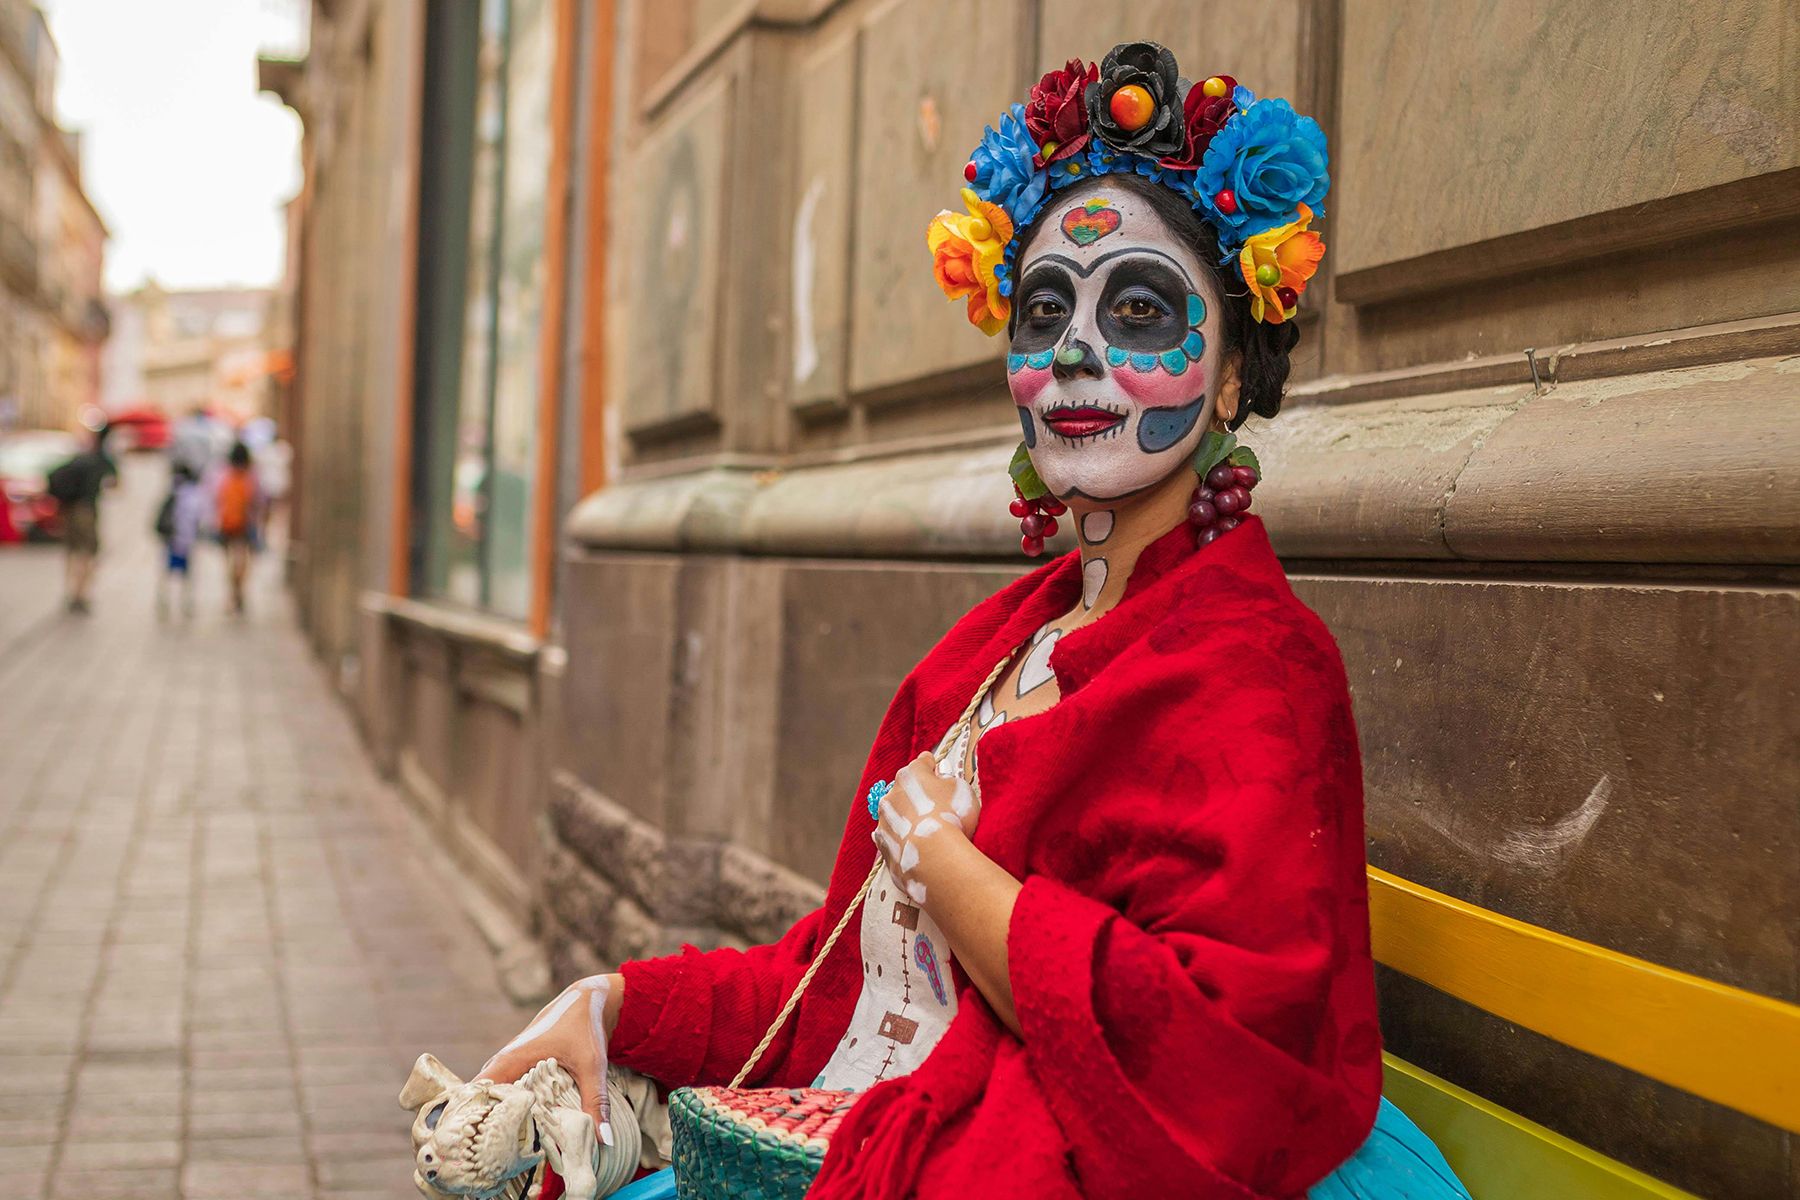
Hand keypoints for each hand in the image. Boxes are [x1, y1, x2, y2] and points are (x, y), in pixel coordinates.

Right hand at [479, 973, 621, 1145]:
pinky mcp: (517, 1072)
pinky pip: (503, 1097)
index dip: (472, 1122)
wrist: (586, 1001)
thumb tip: (604, 1141)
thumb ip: (595, 1102)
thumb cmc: (584, 1027)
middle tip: (488, 1163)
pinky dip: (507, 1114)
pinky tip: (515, 1139)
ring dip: (494, 1124)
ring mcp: (507, 1069)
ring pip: (491, 1101)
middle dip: (481, 1131)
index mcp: (509, 1061)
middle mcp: (501, 1065)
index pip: (475, 1096)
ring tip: (497, 1158)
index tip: (478, 1151)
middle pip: (480, 1104)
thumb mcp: (592, 1065)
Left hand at [873, 751, 979, 906]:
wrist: (934, 857)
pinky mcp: (883, 846)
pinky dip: (900, 839)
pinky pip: (890, 837)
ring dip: (908, 817)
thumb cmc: (952, 816)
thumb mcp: (961, 789)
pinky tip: (911, 844)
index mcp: (910, 774)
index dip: (932, 767)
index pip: (922, 763)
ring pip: (895, 813)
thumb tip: (942, 775)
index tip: (938, 772)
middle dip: (918, 795)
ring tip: (927, 831)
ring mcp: (884, 821)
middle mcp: (891, 794)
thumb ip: (949, 779)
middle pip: (905, 789)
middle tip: (937, 807)